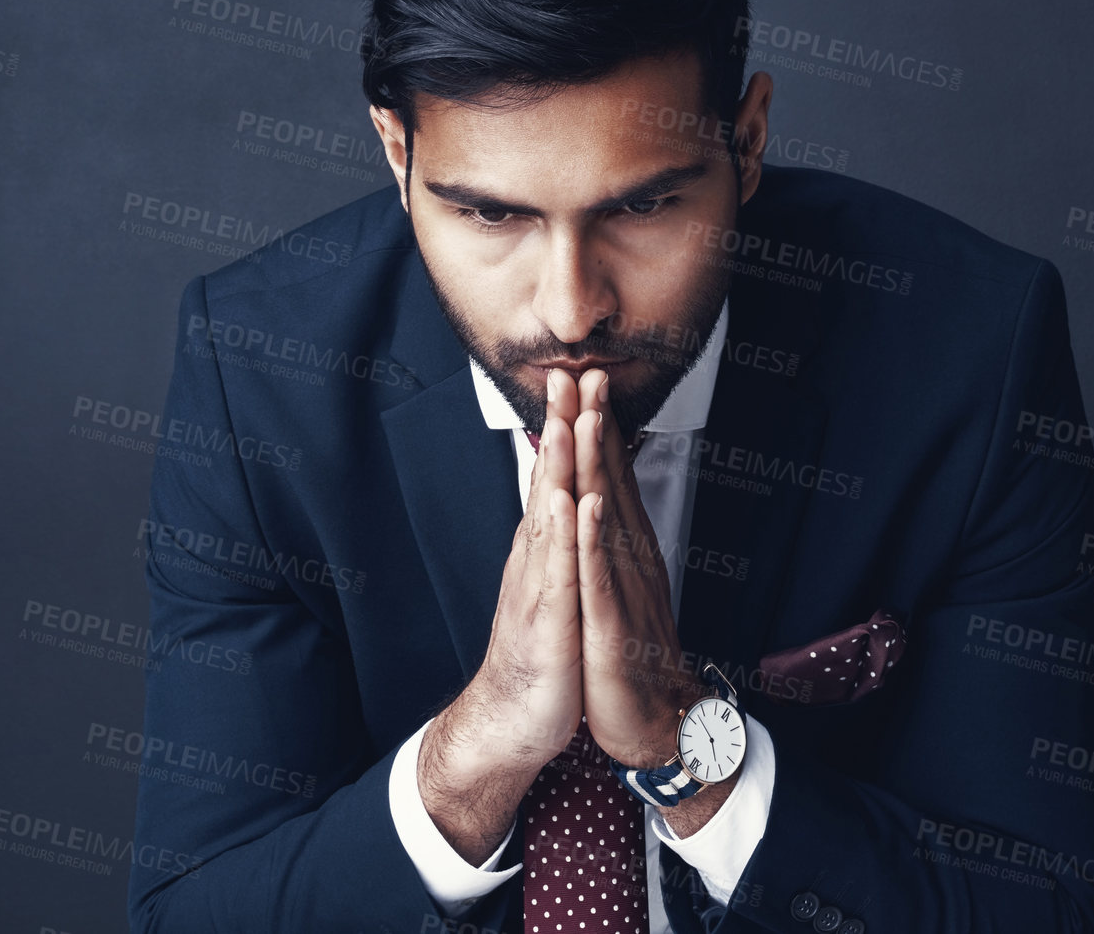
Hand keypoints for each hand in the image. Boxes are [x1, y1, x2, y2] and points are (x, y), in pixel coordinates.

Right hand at [416, 368, 597, 860]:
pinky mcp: (550, 620)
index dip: (569, 429)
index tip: (579, 379)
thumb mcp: (558, 586)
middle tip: (567, 375)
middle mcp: (537, 559)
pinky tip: (574, 502)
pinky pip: (560, 571)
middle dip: (560, 429)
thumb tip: (567, 500)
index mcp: (546, 549)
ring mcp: (540, 587)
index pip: (558, 477)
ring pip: (550, 516)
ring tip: (565, 420)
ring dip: (559, 468)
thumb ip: (560, 542)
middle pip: (549, 483)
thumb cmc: (543, 652)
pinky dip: (568, 534)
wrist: (514, 717)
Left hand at [572, 368, 709, 769]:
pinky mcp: (612, 624)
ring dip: (598, 466)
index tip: (586, 379)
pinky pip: (602, 576)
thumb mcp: (620, 585)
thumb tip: (604, 497)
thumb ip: (613, 540)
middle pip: (611, 483)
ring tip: (587, 416)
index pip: (610, 478)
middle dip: (597, 427)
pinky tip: (588, 505)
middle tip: (588, 372)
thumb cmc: (631, 653)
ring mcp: (623, 588)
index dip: (597, 428)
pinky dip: (595, 539)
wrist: (654, 721)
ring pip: (608, 517)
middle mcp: (630, 558)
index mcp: (627, 549)